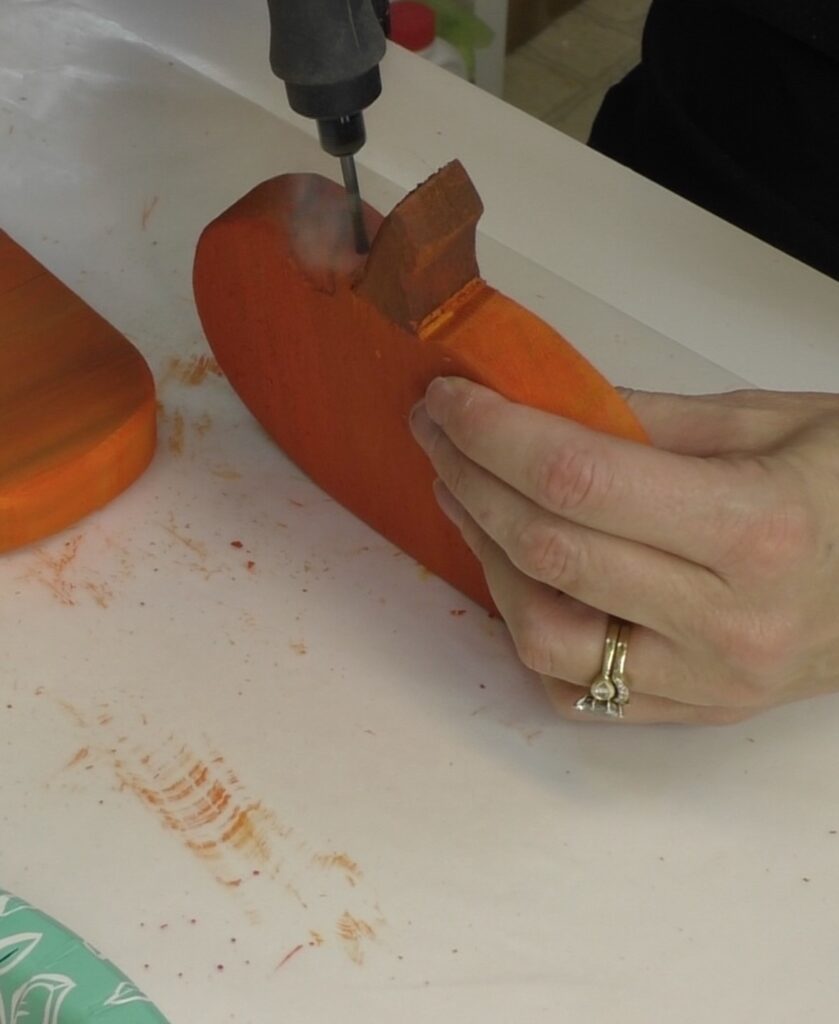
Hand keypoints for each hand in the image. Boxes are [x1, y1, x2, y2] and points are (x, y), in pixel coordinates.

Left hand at [409, 378, 838, 723]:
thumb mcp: (766, 421)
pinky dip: (527, 629)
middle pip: (549, 553)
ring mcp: (709, 680)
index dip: (494, 435)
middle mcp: (729, 621)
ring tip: (464, 495)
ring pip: (544, 636)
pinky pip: (576, 690)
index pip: (579, 480)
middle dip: (470, 479)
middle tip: (440, 434)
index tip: (449, 402)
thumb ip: (644, 418)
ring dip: (485, 557)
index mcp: (757, 528)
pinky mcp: (696, 709)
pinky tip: (516, 572)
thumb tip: (538, 405)